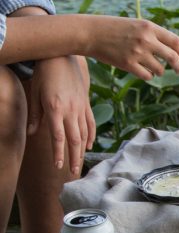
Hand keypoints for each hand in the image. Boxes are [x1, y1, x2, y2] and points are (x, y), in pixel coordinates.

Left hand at [26, 56, 94, 175]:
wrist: (63, 58)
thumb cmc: (46, 75)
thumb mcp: (36, 94)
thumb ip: (36, 116)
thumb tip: (32, 133)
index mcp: (55, 109)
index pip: (58, 137)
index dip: (58, 153)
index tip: (58, 166)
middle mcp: (70, 111)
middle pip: (74, 140)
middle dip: (74, 158)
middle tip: (74, 173)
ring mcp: (81, 108)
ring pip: (84, 134)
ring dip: (82, 151)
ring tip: (80, 163)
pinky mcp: (86, 105)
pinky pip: (90, 124)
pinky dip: (90, 136)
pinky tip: (88, 145)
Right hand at [85, 16, 178, 80]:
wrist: (89, 33)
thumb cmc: (112, 28)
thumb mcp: (135, 24)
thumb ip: (152, 34)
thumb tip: (171, 49)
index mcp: (149, 27)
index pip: (175, 41)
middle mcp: (146, 40)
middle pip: (173, 57)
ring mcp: (138, 53)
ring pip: (160, 69)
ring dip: (159, 71)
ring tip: (152, 68)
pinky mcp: (129, 65)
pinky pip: (148, 76)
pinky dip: (148, 76)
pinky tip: (143, 72)